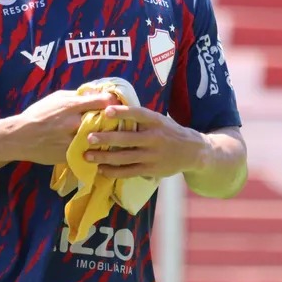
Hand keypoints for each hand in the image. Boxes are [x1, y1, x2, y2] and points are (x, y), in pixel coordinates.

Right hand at [9, 90, 121, 165]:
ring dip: (106, 137)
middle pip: (105, 122)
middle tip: (118, 120)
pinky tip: (97, 147)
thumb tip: (96, 93)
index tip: (116, 104)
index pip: (103, 102)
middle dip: (113, 121)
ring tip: (111, 134)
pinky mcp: (71, 155)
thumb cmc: (38, 114)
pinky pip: (89, 152)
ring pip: (100, 139)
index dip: (113, 102)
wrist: (20, 137)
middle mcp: (75, 124)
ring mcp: (73, 141)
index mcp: (72, 106)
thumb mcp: (56, 98)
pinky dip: (95, 149)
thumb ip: (77, 96)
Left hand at [83, 105, 208, 179]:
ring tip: (88, 156)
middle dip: (106, 139)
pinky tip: (101, 169)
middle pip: (127, 139)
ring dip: (104, 157)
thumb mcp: (160, 120)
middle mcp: (155, 138)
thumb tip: (112, 109)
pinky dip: (113, 171)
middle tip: (89, 138)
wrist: (193, 152)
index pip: (138, 114)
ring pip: (124, 157)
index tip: (106, 111)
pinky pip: (129, 172)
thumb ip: (141, 118)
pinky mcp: (151, 169)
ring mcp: (152, 155)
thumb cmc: (169, 132)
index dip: (123, 112)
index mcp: (156, 121)